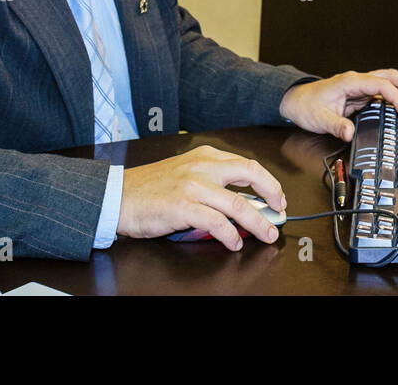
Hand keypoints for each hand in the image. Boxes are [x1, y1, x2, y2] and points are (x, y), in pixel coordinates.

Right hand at [117, 145, 285, 250]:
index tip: (276, 196)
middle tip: (280, 211)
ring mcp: (194, 186)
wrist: (117, 196)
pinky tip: (235, 242)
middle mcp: (203, 166)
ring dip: (257, 222)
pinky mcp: (184, 207)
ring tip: (266, 234)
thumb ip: (212, 181)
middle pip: (251, 174)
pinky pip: (218, 223)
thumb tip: (242, 201)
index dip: (267, 181)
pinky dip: (231, 235)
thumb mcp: (185, 173)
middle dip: (272, 193)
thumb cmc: (150, 188)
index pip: (247, 164)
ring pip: (238, 204)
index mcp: (205, 156)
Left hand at [279, 69, 397, 140]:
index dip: (395, 97)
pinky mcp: (361, 95)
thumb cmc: (306, 106)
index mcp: (350, 82)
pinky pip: (383, 93)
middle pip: (390, 76)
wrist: (296, 101)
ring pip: (389, 82)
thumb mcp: (319, 119)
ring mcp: (360, 87)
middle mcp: (358, 81)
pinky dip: (397, 98)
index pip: (380, 84)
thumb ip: (336, 125)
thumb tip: (350, 133)